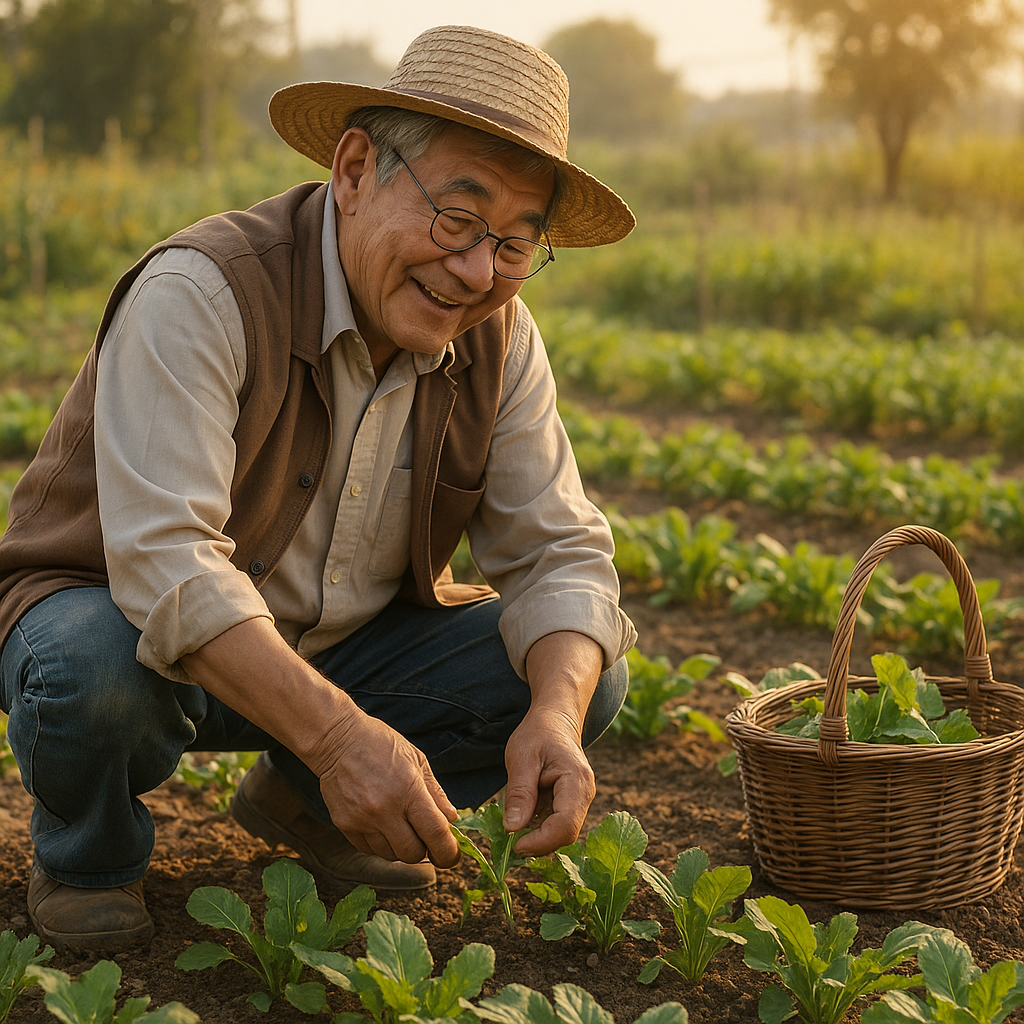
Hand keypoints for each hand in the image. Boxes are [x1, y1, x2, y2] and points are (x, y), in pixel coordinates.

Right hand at [306, 708, 460, 867]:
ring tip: (400, 825)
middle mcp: (385, 809)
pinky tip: (381, 825)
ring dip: (401, 847)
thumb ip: (435, 793)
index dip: (448, 852)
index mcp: (408, 789)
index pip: (436, 834)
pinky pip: (369, 850)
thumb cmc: (380, 745)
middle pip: (413, 853)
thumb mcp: (416, 760)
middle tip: (424, 837)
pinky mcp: (345, 825)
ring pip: (390, 855)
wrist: (336, 739)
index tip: (451, 856)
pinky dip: (380, 844)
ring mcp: (363, 820)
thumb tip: (451, 820)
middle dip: (424, 850)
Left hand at [501, 705, 595, 856]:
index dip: (541, 841)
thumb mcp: (522, 757)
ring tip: (514, 829)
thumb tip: (512, 829)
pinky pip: (557, 824)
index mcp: (576, 781)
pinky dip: (539, 828)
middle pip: (566, 833)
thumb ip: (520, 793)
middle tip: (510, 842)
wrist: (554, 720)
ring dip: (538, 837)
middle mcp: (584, 795)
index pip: (565, 825)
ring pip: (561, 832)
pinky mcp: (571, 803)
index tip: (515, 845)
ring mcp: (580, 800)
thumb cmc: (538, 733)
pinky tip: (523, 819)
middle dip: (539, 842)